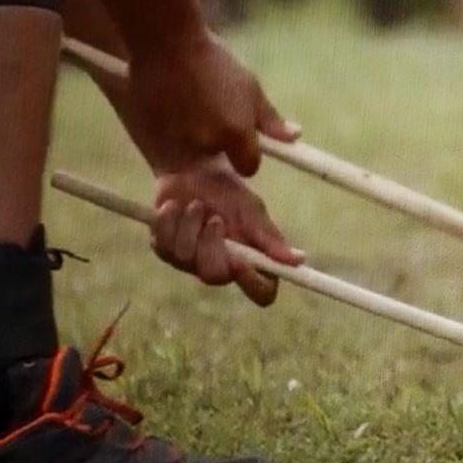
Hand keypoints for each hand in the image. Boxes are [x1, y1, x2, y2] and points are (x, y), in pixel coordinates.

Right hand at [127, 32, 297, 176]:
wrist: (165, 43)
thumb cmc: (213, 62)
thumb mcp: (249, 87)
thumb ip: (270, 120)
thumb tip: (294, 137)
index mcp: (236, 134)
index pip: (249, 167)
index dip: (247, 154)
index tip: (241, 138)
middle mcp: (207, 145)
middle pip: (219, 161)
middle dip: (218, 146)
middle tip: (211, 113)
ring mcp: (176, 143)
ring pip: (192, 156)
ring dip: (193, 140)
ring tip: (188, 105)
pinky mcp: (151, 139)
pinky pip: (167, 147)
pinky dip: (170, 134)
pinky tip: (170, 108)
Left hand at [150, 157, 304, 305]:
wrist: (192, 170)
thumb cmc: (228, 191)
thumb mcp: (252, 211)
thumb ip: (270, 238)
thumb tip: (299, 260)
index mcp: (252, 260)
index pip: (261, 292)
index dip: (252, 283)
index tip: (241, 260)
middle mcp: (222, 267)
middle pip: (215, 277)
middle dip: (211, 245)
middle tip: (214, 218)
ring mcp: (191, 262)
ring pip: (186, 258)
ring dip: (190, 225)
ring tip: (196, 205)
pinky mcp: (165, 250)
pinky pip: (164, 246)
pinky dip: (169, 221)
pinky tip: (174, 207)